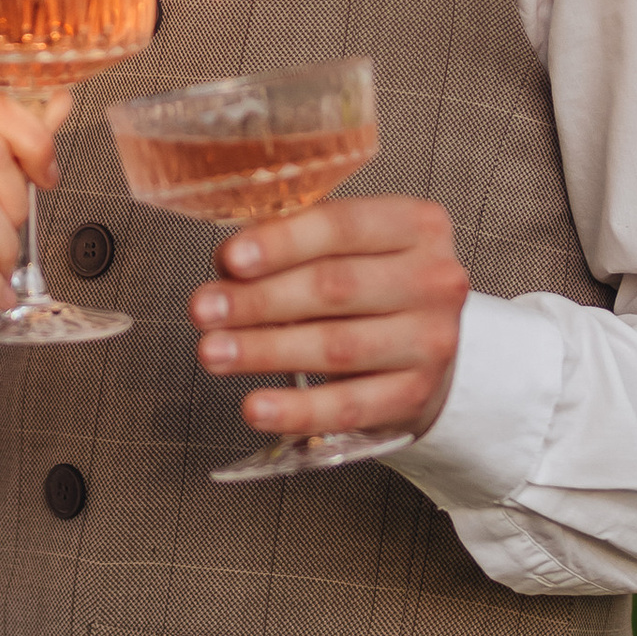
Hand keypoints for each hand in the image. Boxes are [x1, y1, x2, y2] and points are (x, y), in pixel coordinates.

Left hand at [190, 196, 467, 444]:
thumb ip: (292, 246)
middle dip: (259, 300)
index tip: (230, 259)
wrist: (425, 344)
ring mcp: (431, 341)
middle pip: (335, 287)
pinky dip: (297, 410)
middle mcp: (433, 279)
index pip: (343, 226)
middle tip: (203, 310)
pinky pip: (348, 407)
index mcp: (416, 225)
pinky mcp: (416, 395)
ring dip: (265, 350)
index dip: (281, 243)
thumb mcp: (345, 248)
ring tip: (213, 352)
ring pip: (337, 347)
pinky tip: (256, 407)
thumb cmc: (371, 284)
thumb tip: (228, 265)